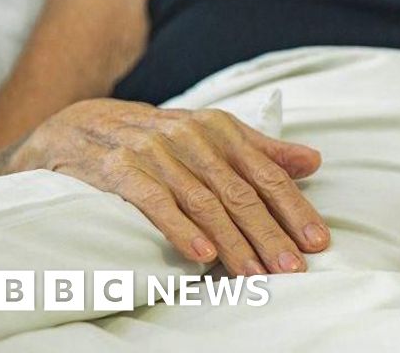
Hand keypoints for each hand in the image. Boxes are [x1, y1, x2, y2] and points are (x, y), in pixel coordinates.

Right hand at [10, 99, 330, 275]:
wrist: (82, 124)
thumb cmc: (161, 137)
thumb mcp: (214, 136)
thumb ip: (263, 151)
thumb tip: (313, 161)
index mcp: (221, 129)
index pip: (267, 174)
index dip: (294, 209)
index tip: (316, 241)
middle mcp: (192, 136)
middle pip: (240, 193)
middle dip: (269, 233)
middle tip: (292, 267)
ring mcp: (155, 152)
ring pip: (204, 202)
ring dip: (233, 242)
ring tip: (255, 274)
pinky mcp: (120, 169)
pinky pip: (155, 202)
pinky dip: (181, 229)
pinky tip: (203, 256)